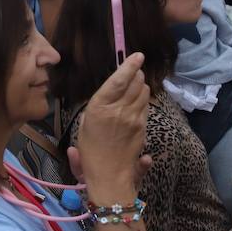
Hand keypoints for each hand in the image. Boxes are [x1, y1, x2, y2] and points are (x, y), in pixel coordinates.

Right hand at [75, 53, 151, 196]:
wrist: (109, 175)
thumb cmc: (90, 151)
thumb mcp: (85, 124)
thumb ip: (98, 105)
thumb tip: (109, 93)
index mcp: (100, 107)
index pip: (119, 80)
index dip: (130, 65)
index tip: (138, 55)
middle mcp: (119, 109)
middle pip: (136, 83)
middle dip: (137, 74)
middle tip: (135, 70)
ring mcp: (134, 118)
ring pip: (144, 92)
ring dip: (141, 86)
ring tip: (137, 84)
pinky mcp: (143, 126)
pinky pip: (146, 106)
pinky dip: (143, 100)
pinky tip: (138, 101)